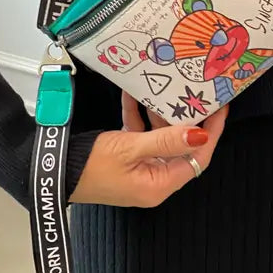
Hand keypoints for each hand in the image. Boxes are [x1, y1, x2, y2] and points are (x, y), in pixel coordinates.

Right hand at [69, 92, 227, 207]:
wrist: (52, 173)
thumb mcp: (131, 148)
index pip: (197, 157)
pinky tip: (134, 95)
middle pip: (181, 147)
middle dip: (187, 118)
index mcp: (159, 184)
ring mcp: (137, 169)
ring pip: (160, 138)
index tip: (221, 107)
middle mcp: (152, 179)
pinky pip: (139, 135)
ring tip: (166, 88)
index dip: (211, 132)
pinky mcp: (123, 159)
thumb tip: (200, 133)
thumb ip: (166, 140)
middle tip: (195, 92)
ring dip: (161, 114)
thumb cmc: (90, 166)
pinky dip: (138, 116)